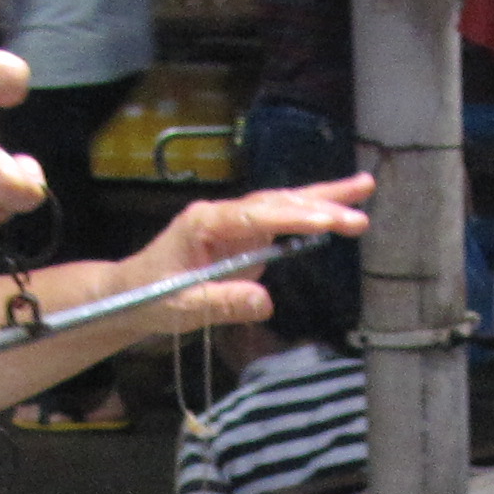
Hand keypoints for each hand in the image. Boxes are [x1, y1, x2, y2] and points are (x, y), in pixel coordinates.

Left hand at [111, 175, 377, 332]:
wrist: (129, 293)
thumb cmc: (149, 297)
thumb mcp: (181, 306)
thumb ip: (222, 302)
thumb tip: (265, 303)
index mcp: (205, 222)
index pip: (257, 215)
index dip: (295, 218)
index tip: (329, 220)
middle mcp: (222, 214)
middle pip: (277, 202)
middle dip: (320, 202)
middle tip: (360, 206)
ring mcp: (234, 222)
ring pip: (282, 204)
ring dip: (322, 197)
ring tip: (364, 186)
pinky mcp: (242, 236)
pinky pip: (280, 221)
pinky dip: (309, 213)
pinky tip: (337, 208)